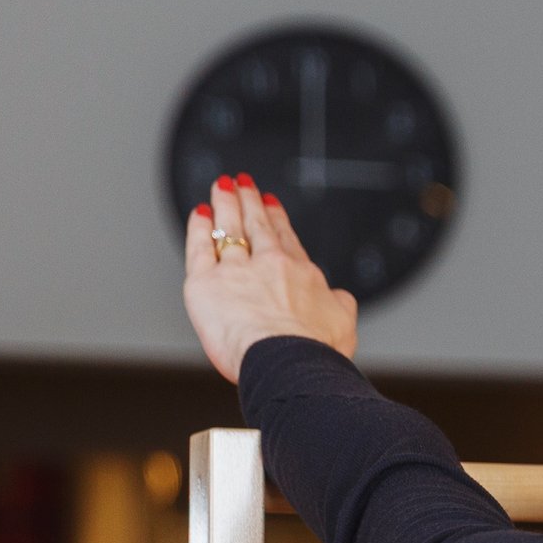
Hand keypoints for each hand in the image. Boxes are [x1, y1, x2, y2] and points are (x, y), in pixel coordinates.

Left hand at [182, 173, 358, 382]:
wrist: (291, 361)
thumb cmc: (317, 352)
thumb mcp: (344, 325)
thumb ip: (340, 305)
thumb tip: (339, 297)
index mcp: (302, 275)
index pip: (286, 239)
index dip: (277, 217)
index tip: (270, 202)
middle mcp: (270, 265)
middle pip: (257, 225)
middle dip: (249, 200)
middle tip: (242, 182)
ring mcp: (237, 271)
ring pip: (229, 228)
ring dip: (226, 203)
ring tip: (222, 186)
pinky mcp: (206, 284)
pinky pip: (199, 247)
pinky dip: (198, 228)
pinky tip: (200, 215)